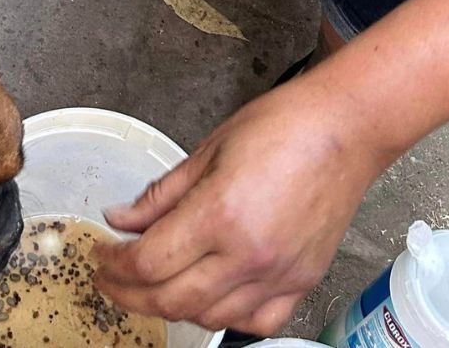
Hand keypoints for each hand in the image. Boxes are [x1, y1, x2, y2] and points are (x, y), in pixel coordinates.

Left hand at [93, 83, 390, 334]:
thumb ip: (160, 195)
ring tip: (151, 287)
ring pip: (210, 317)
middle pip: (171, 299)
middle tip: (110, 279)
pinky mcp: (303, 281)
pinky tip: (207, 300)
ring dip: (171, 308)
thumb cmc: (284, 127)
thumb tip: (121, 219)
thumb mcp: (207, 151)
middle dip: (128, 295)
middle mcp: (250, 254)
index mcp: (220, 215)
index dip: (114, 265)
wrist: (347, 129)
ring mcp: (280, 273)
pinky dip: (225, 318)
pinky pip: (257, 321)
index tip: (101, 256)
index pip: (148, 263)